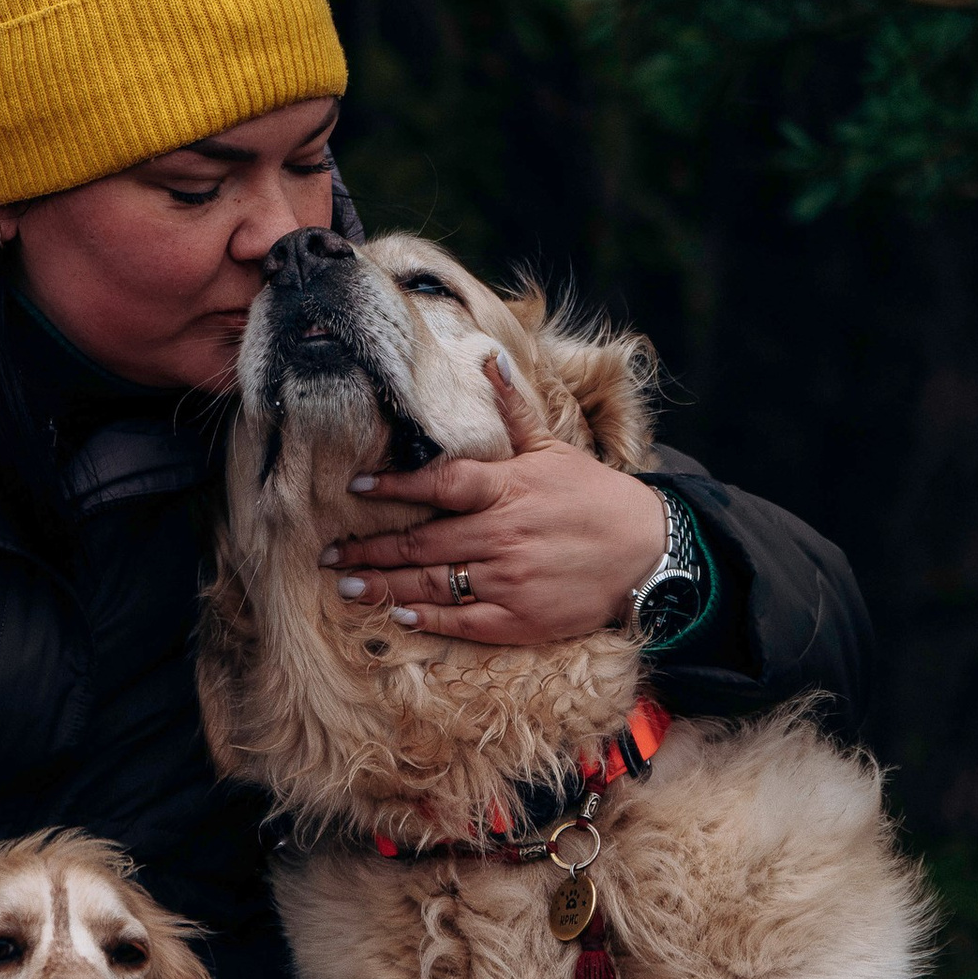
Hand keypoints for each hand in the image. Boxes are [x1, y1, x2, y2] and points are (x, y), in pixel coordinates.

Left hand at [321, 348, 667, 647]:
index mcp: (508, 489)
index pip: (440, 483)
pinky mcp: (520, 619)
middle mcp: (503, 535)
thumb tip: (488, 357)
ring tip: (346, 585)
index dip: (394, 485)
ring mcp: (510, 580)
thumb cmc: (593, 496)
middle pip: (421, 541)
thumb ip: (512, 410)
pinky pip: (462, 621)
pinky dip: (426, 618)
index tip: (355, 486)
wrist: (647, 551)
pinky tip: (397, 613)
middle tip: (330, 552)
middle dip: (370, 548)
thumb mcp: (553, 448)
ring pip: (432, 584)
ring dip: (384, 585)